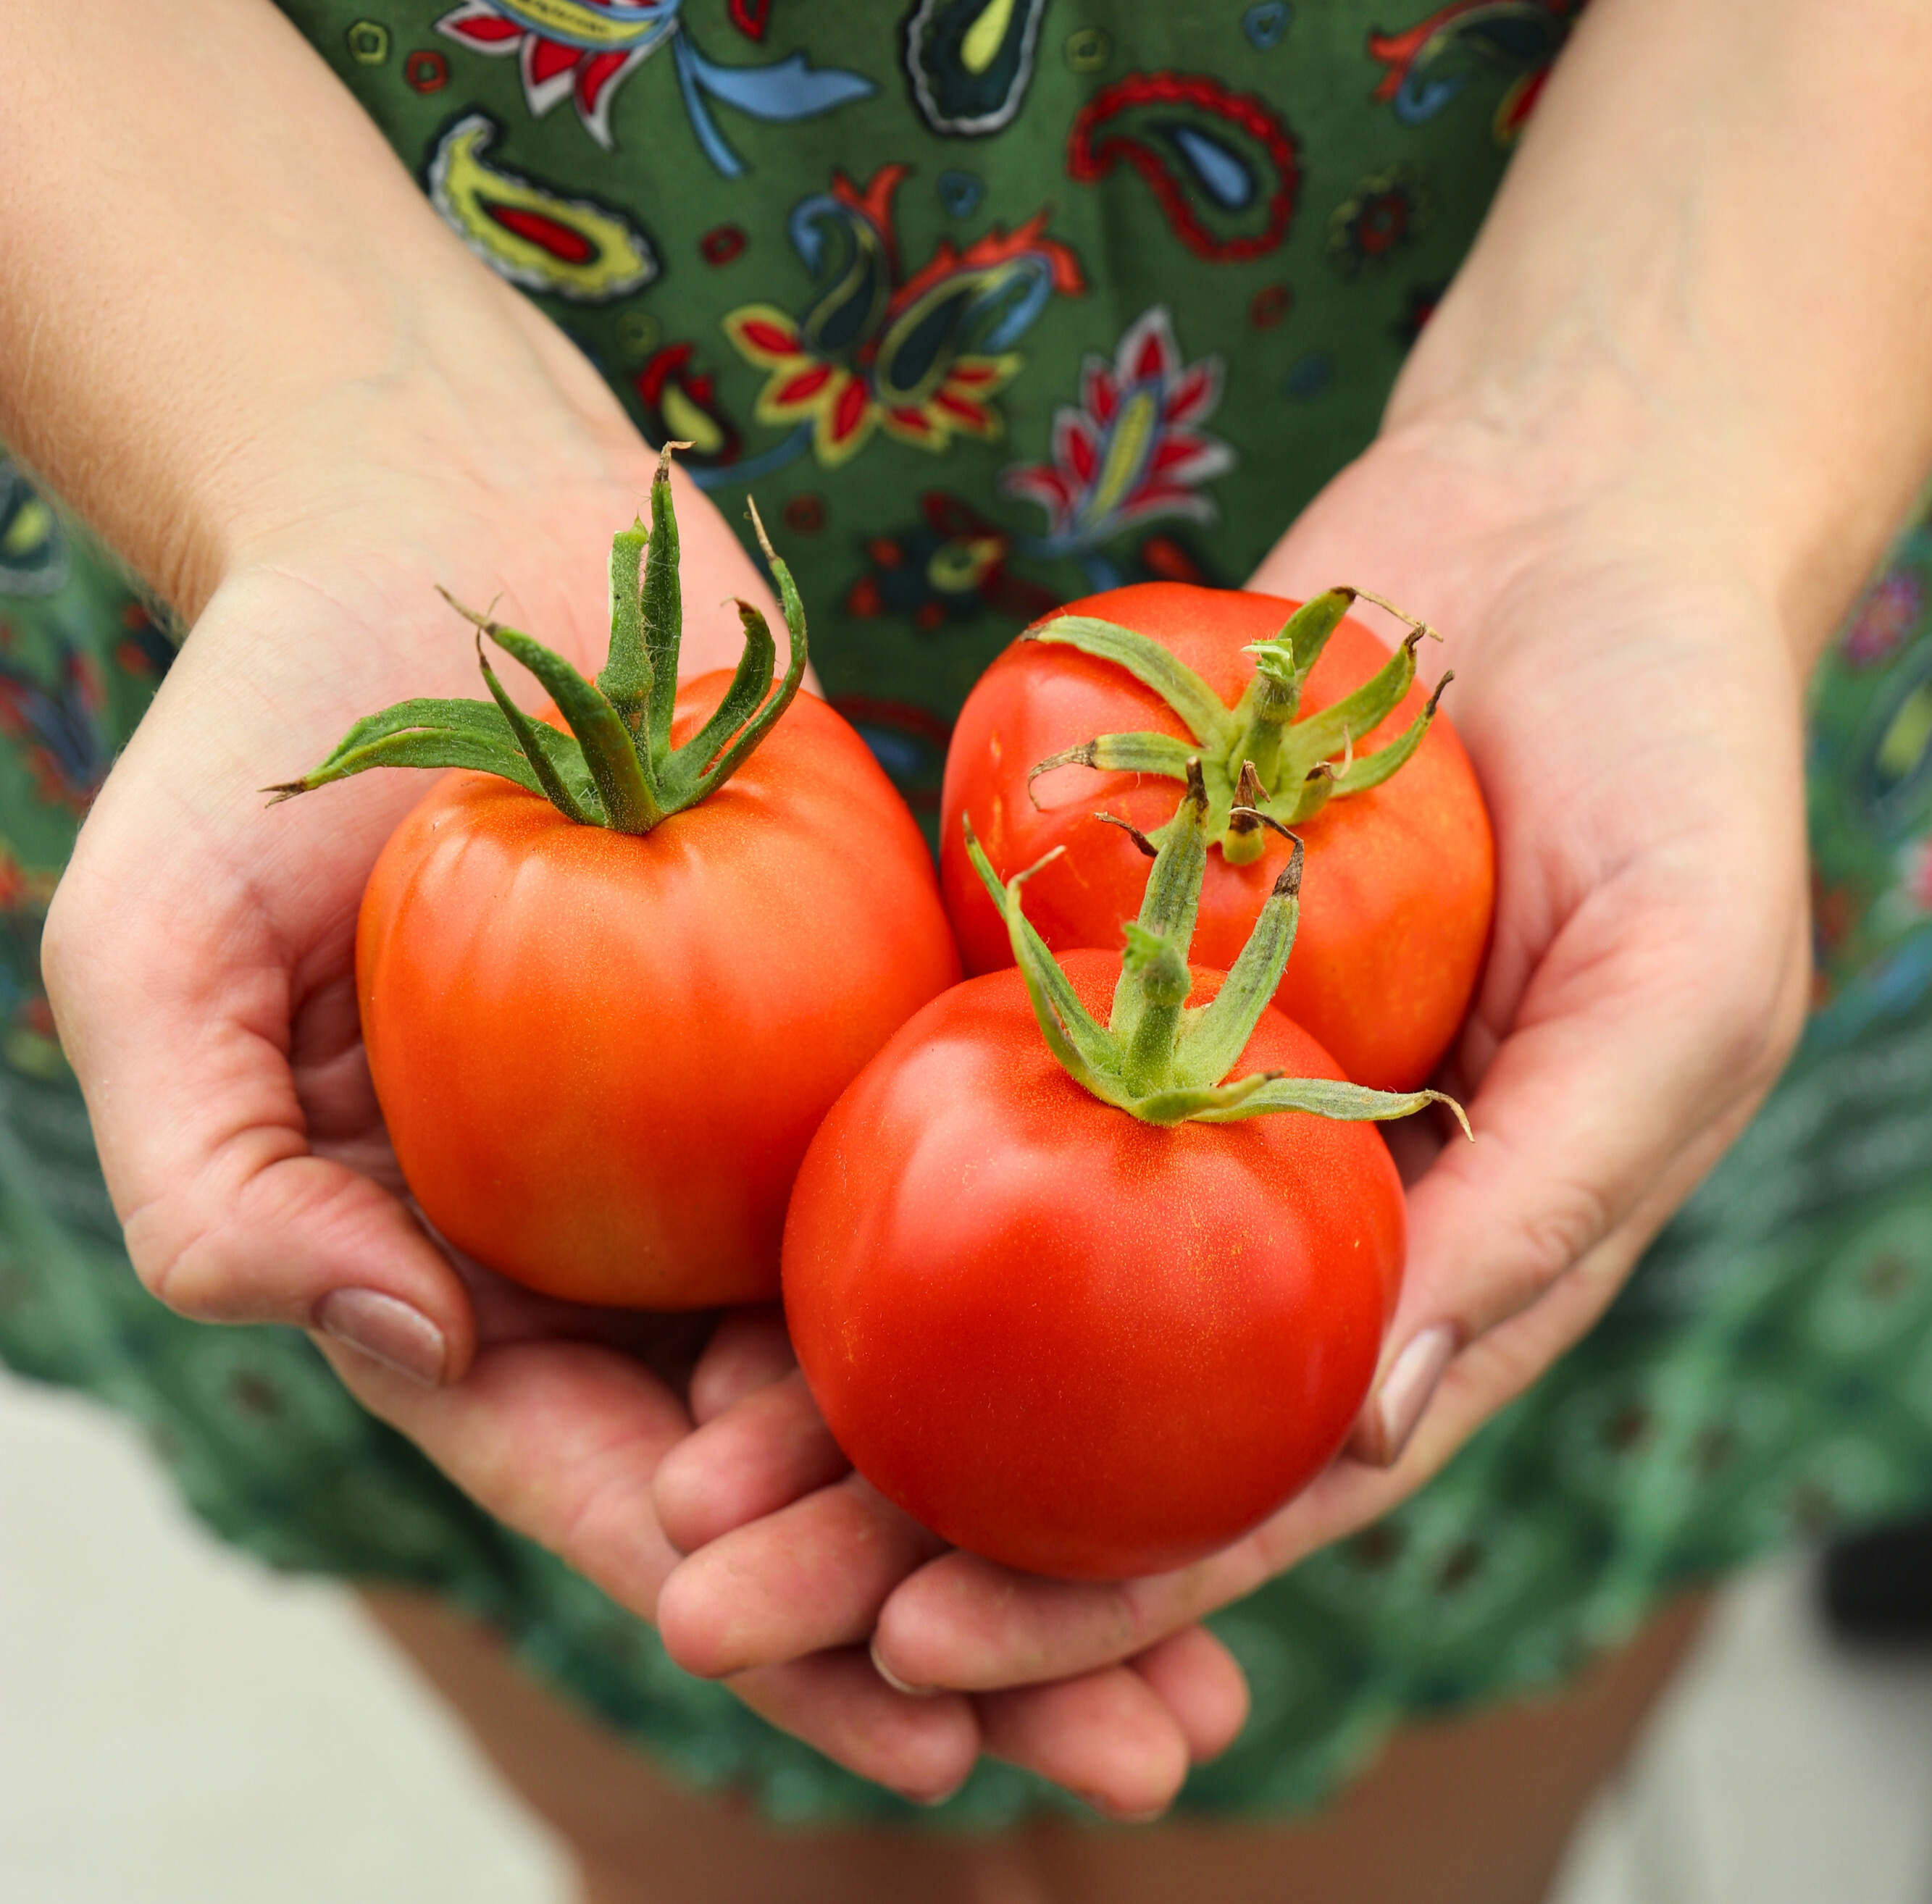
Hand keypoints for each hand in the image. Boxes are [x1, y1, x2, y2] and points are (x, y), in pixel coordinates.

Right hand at [42, 445, 1248, 1808]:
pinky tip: (1252, 1342)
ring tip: (1238, 1618)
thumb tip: (418, 1346)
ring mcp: (780, 1132)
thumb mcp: (161, 954)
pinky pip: (1013, 1144)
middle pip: (824, 1474)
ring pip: (941, 1355)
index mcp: (486, 1279)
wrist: (456, 526)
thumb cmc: (280, 727)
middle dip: (976, 1627)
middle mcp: (649, 1242)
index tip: (928, 1750)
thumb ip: (220, 1180)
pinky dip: (1118, 1254)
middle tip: (1162, 1741)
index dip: (773, 1636)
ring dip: (1082, 1492)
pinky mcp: (884, 1008)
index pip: (629, 1501)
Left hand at [650, 413, 1813, 1705]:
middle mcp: (1290, 1216)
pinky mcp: (1093, 973)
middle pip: (1087, 1422)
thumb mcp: (1683, 982)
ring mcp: (1178, 1097)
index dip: (1102, 1596)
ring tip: (678, 1475)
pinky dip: (852, 1186)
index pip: (1260, 1482)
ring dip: (837, 1393)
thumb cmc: (1673, 752)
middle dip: (906, 1533)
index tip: (917, 1661)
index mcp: (1439, 1271)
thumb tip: (1370, 1425)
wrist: (1551, 530)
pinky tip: (721, 1262)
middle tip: (714, 1604)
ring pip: (994, 1289)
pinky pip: (961, 1096)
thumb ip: (1553, 1203)